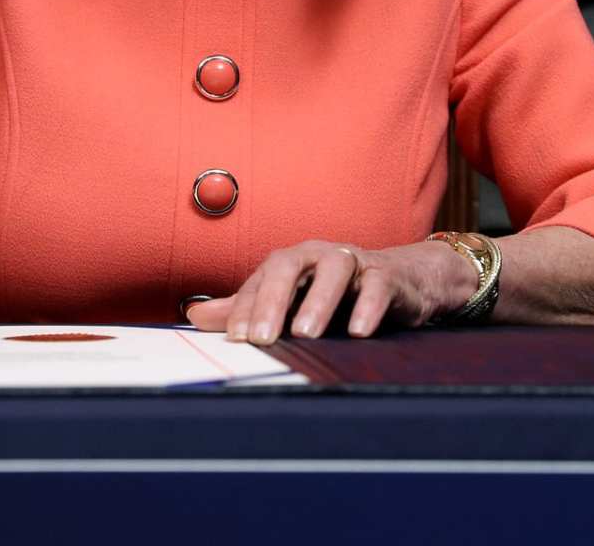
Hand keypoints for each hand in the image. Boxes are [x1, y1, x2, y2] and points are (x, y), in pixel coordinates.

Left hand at [186, 238, 477, 343]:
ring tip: (306, 333)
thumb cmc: (334, 292)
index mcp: (290, 261)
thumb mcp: (289, 299)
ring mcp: (354, 262)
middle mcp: (318, 255)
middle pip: (290, 266)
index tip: (236, 339)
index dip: (247, 308)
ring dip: (319, 302)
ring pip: (334, 270)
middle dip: (274, 301)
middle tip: (263, 338)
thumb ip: (246, 307)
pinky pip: (378, 287)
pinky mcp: (388, 277)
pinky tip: (358, 332)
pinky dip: (368, 307)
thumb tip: (193, 315)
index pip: (261, 281)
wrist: (401, 281)